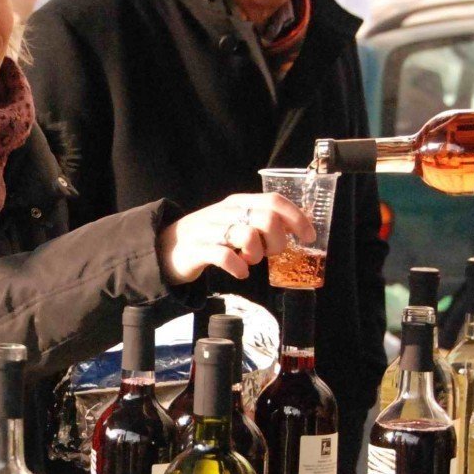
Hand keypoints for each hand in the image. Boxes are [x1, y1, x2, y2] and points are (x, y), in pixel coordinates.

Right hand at [157, 193, 314, 285]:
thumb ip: (260, 223)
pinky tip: (240, 272)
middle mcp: (225, 212)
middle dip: (277, 241)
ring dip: (257, 254)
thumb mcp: (235, 222)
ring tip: (251, 261)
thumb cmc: (208, 237)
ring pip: (247, 235)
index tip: (308, 237)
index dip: (297, 218)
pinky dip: (239, 267)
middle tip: (270, 254)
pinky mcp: (197, 250)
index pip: (274, 200)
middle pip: (266, 219)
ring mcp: (210, 230)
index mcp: (238, 202)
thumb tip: (293, 230)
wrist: (166, 247)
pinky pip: (224, 257)